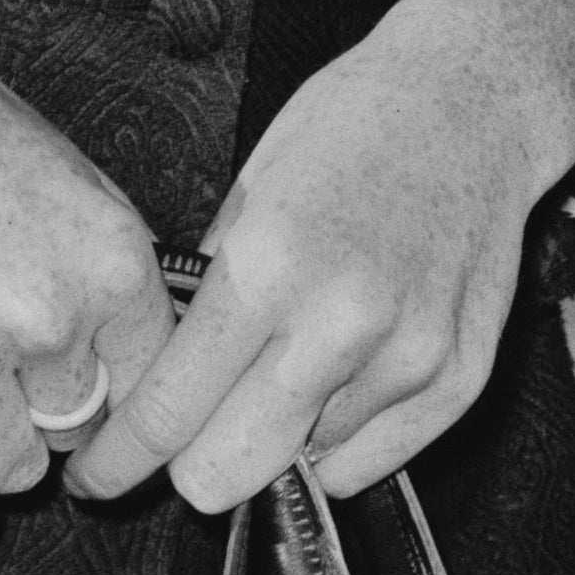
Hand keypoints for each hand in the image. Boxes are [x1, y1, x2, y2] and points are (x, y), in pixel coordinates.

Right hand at [0, 0, 173, 533]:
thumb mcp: (67, 180)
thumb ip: (105, 275)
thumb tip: (135, 370)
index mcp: (113, 259)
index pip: (153, 383)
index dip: (114, 390)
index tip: (88, 395)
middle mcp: (53, 316)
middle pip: (81, 429)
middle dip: (46, 408)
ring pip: (17, 470)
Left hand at [77, 0, 574, 515]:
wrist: (475, 98)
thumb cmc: (356, 123)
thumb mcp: (250, 186)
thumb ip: (205, 291)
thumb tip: (163, 379)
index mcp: (267, 266)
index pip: (167, 415)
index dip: (117, 459)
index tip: (98, 475)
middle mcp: (339, 324)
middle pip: (225, 477)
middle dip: (192, 462)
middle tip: (193, 426)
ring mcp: (406, 358)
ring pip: (299, 466)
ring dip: (284, 430)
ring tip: (302, 350)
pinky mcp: (458, 381)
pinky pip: (367, 462)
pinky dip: (343, 433)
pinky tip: (348, 365)